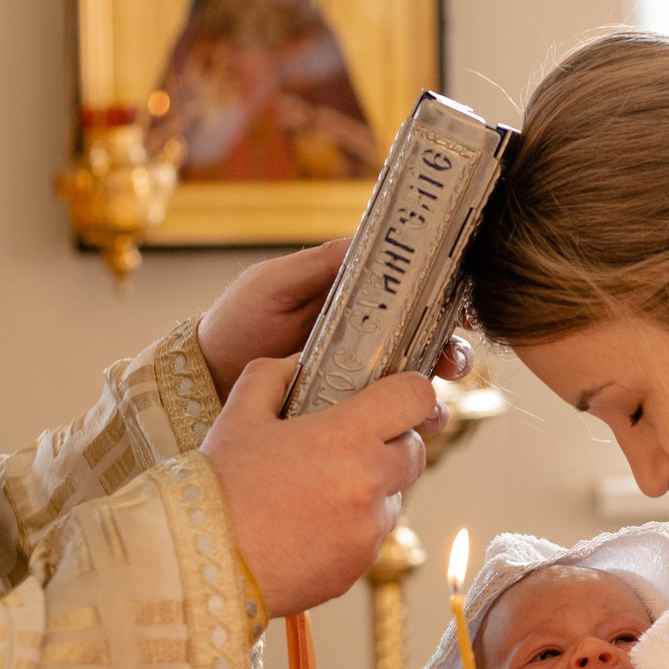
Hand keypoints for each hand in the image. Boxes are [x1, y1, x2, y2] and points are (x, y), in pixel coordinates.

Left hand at [194, 240, 474, 400]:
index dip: (446, 297)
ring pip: (416, 381)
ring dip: (434, 391)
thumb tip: (368, 238)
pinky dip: (408, 423)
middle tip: (450, 362)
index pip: (414, 291)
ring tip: (431, 404)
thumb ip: (319, 265)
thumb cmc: (236, 322)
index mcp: (356, 296)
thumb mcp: (273, 284)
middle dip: (450, 349)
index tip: (464, 307)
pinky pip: (388, 415)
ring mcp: (360, 375)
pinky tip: (411, 430)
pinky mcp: (349, 411)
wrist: (204, 380)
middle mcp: (367, 335)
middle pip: (428, 339)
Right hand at [201, 357, 433, 615]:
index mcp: (345, 437)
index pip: (416, 398)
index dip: (409, 393)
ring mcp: (367, 530)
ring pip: (393, 496)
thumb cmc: (218, 487)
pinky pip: (370, 536)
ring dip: (370, 489)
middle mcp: (368, 484)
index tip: (393, 397)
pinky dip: (351, 527)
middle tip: (346, 446)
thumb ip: (273, 376)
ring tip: (314, 492)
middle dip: (390, 443)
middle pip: (414, 451)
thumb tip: (299, 363)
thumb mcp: (238, 414)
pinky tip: (306, 526)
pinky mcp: (359, 566)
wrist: (201, 565)